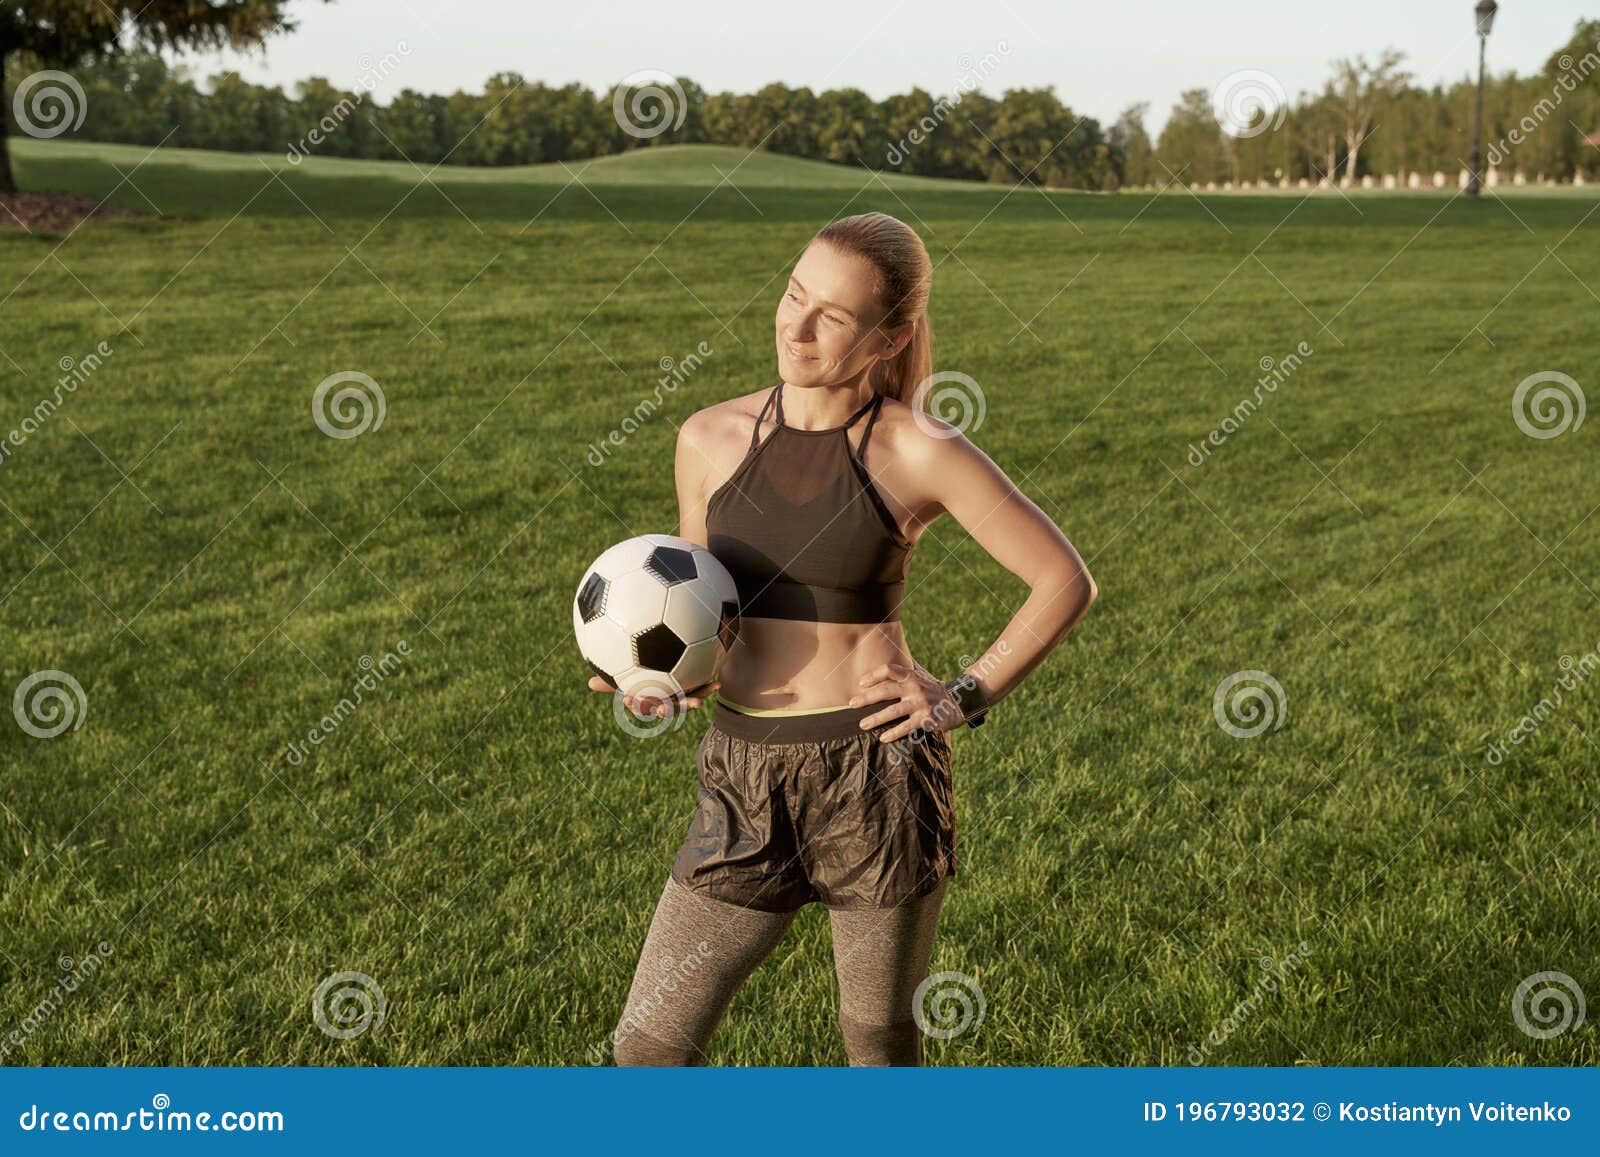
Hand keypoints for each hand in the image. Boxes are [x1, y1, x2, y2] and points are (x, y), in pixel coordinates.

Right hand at [589, 675, 720, 719]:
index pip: (640, 704)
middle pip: (663, 708)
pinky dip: (708, 688)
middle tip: (660, 709)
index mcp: (649, 698)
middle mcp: (665, 699)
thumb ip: (612, 681)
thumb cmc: (647, 668)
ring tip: (696, 703)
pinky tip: (718, 684)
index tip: (627, 697)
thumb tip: (588, 684)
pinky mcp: (695, 689)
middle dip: (662, 710)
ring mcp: (680, 695)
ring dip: (691, 704)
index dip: (635, 703)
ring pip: (684, 703)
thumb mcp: (630, 672)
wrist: (678, 659)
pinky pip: (701, 690)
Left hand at [847, 660, 960, 742]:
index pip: (889, 670)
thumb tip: (883, 662)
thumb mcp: (920, 676)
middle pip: (887, 690)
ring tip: (863, 724)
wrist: (958, 702)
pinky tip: (883, 738)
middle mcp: (915, 688)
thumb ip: (904, 672)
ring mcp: (921, 703)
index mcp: (911, 676)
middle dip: (867, 698)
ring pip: (894, 711)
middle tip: (851, 704)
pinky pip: (907, 727)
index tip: (860, 683)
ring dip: (876, 718)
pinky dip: (894, 733)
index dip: (874, 675)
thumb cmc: (931, 689)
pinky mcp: (926, 719)